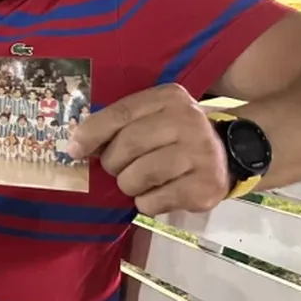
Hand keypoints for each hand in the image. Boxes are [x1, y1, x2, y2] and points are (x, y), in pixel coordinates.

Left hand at [68, 83, 230, 215]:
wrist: (227, 154)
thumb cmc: (173, 136)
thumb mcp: (150, 118)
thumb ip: (118, 125)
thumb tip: (76, 145)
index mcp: (169, 98)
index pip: (120, 113)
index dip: (91, 133)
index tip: (73, 150)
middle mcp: (188, 121)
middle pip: (127, 145)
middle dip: (112, 163)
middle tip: (117, 169)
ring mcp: (201, 153)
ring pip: (138, 176)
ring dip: (128, 185)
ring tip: (139, 181)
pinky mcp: (206, 186)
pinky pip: (154, 201)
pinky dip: (146, 203)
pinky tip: (157, 193)